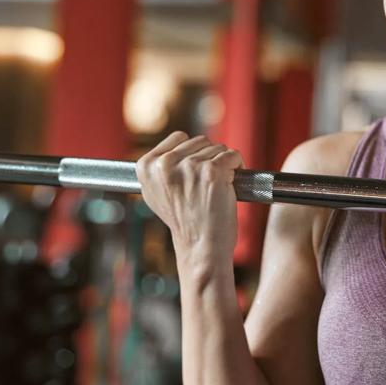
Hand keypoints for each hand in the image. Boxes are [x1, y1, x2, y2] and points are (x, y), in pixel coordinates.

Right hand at [135, 132, 243, 266]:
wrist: (201, 247)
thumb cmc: (184, 222)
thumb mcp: (156, 194)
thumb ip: (160, 169)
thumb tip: (170, 151)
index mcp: (147, 166)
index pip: (179, 137)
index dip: (193, 153)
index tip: (195, 174)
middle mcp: (164, 164)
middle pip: (200, 141)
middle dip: (209, 159)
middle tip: (208, 184)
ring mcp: (189, 167)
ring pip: (218, 148)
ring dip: (224, 164)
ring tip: (216, 188)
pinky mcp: (212, 171)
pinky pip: (232, 155)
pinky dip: (238, 167)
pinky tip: (230, 184)